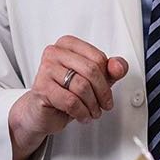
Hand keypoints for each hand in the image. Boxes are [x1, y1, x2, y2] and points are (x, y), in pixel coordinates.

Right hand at [8, 35, 128, 159]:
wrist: (40, 111)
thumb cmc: (65, 92)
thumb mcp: (93, 79)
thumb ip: (110, 70)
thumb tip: (119, 66)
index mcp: (67, 44)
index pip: (97, 57)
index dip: (107, 77)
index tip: (107, 90)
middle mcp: (54, 52)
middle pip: (91, 70)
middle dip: (102, 92)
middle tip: (104, 105)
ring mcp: (46, 69)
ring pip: (82, 87)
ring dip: (92, 105)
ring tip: (92, 111)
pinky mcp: (42, 88)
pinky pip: (71, 101)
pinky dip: (82, 112)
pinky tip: (82, 116)